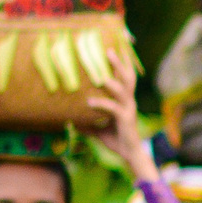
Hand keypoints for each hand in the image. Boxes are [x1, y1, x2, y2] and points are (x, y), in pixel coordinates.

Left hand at [82, 40, 155, 181]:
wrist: (130, 156)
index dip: (123, 62)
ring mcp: (129, 109)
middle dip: (120, 62)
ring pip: (124, 88)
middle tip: (109, 49)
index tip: (117, 46)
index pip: (126, 77)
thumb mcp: (99, 130)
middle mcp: (129, 101)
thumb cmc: (117, 141)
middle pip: (128, 76)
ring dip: (113, 78)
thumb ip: (88, 124)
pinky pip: (113, 107)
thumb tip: (71, 123)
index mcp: (125, 100)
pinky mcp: (125, 119)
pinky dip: (101, 103)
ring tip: (100, 74)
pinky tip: (89, 102)